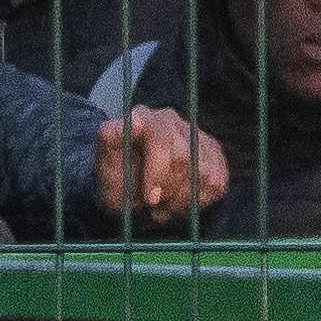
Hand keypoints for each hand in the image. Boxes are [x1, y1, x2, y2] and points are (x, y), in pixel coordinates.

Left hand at [96, 106, 230, 223]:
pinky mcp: (214, 156)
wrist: (130, 194)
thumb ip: (111, 139)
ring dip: (180, 199)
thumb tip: (135, 122)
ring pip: (203, 174)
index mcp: (146, 117)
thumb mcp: (105, 164)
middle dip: (167, 190)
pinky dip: (196, 202)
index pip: (162, 137)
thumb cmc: (117, 180)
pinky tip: (178, 200)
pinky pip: (215, 184)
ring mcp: (196, 137)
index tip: (150, 198)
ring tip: (162, 203)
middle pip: (184, 159)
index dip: (158, 171)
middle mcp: (173, 121)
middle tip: (151, 202)